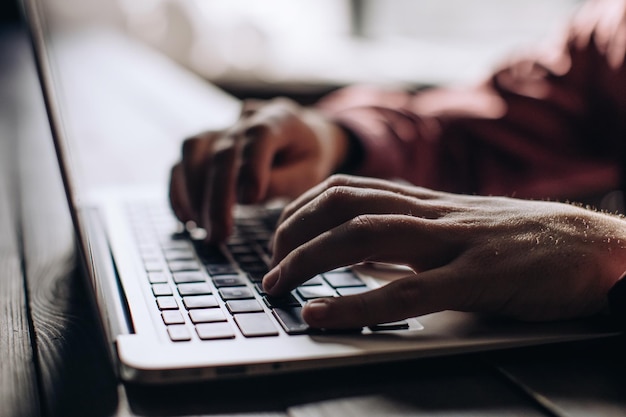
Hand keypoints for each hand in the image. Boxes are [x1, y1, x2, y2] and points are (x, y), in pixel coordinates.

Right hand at [169, 98, 348, 241]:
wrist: (301, 136)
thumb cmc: (307, 159)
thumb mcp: (311, 172)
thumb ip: (284, 182)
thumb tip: (247, 198)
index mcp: (280, 118)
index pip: (260, 135)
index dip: (252, 166)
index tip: (250, 200)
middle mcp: (245, 118)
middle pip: (223, 151)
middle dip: (218, 196)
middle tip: (219, 234)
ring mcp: (220, 128)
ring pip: (194, 149)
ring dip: (194, 192)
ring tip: (203, 228)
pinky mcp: (203, 144)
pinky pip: (180, 162)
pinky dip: (179, 191)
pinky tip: (187, 219)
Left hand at [263, 174, 625, 327]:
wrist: (595, 244)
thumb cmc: (524, 241)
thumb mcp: (460, 228)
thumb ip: (415, 235)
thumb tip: (365, 259)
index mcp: (428, 202)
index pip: (350, 188)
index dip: (304, 206)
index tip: (280, 231)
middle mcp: (432, 213)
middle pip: (344, 205)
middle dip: (294, 231)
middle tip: (269, 264)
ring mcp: (454, 243)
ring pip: (364, 236)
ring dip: (309, 260)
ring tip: (277, 285)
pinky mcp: (478, 279)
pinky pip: (405, 291)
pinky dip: (355, 304)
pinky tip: (321, 314)